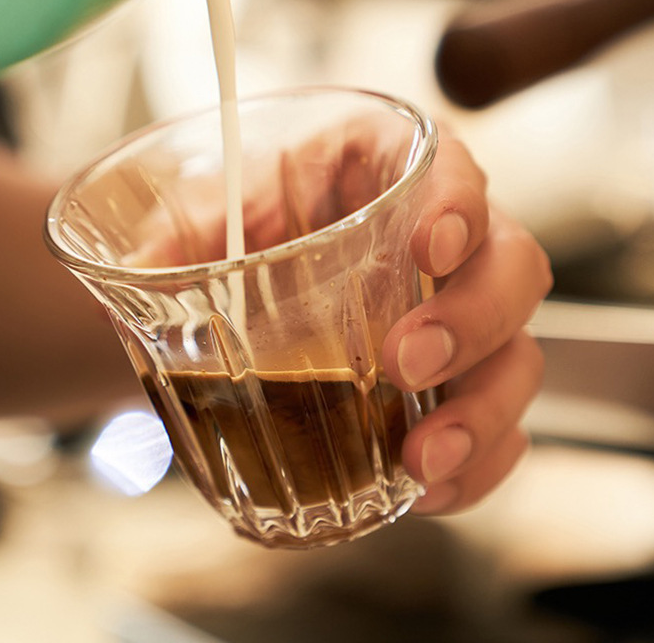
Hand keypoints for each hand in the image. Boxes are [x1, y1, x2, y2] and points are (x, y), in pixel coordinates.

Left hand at [122, 113, 552, 516]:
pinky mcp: (449, 385)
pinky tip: (423, 489)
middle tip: (403, 362)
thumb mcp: (190, 217)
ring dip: (481, 411)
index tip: (430, 241)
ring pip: (516, 354)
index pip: (452, 165)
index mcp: (381, 173)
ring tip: (419, 458)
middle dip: (473, 316)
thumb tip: (136, 278)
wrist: (223, 289)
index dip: (459, 199)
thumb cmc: (222, 232)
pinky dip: (475, 464)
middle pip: (512, 263)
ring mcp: (452, 316)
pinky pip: (496, 425)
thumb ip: (169, 239)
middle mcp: (438, 242)